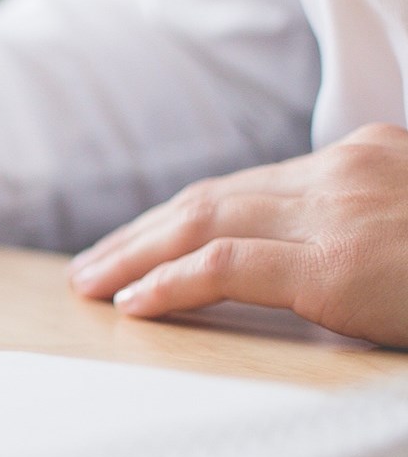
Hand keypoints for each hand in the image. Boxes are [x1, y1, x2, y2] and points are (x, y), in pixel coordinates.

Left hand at [69, 123, 407, 345]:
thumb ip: (360, 221)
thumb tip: (313, 256)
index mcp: (363, 154)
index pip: (247, 185)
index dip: (180, 215)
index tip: (140, 241)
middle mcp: (341, 170)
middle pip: (213, 199)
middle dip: (141, 234)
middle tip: (92, 264)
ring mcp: (337, 212)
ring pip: (204, 223)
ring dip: (135, 256)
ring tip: (92, 284)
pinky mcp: (336, 265)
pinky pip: (226, 267)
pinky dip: (169, 283)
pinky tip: (134, 302)